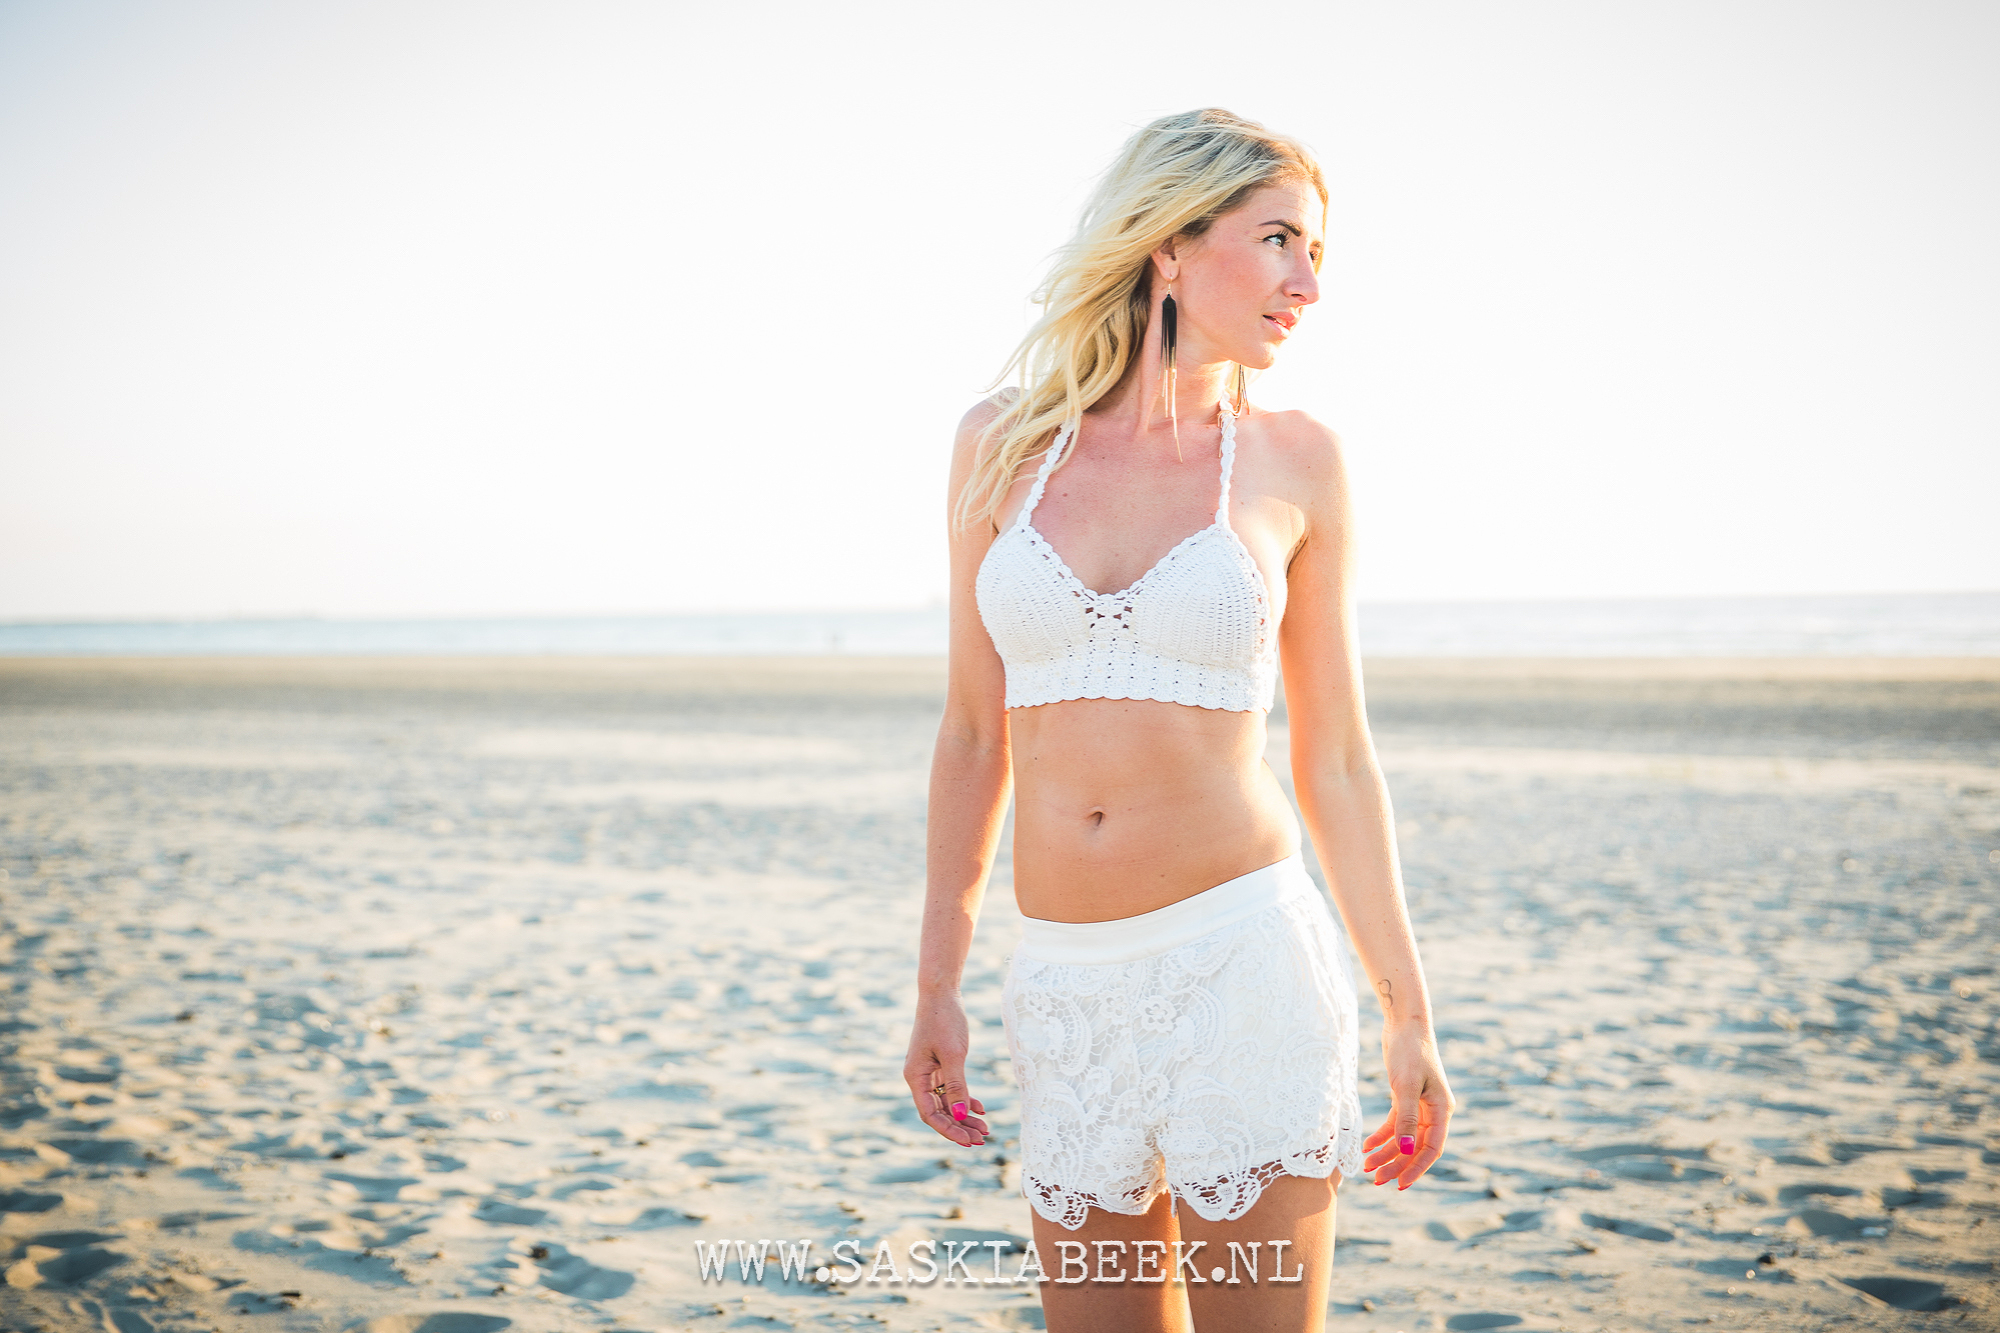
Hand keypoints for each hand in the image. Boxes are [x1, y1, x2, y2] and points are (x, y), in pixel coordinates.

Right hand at [903, 991, 989, 1147]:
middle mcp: (919, 1077)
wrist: (941, 992)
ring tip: (985, 1128)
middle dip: (959, 1126)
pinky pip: (951, 1088)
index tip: (969, 1140)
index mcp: (915, 1077)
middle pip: (938, 1111)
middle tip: (982, 1139)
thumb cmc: (944, 1020)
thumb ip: (957, 1086)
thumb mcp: (954, 1054)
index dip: (949, 1130)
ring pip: (947, 1101)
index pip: (930, 1114)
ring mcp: (929, 1071)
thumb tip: (960, 1115)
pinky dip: (965, 1098)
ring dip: (964, 1115)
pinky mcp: (939, 1063)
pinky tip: (981, 1108)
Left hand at [1360, 1022, 1452, 1188]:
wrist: (1404, 1024)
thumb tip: (1406, 1149)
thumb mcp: (1406, 1085)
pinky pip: (1395, 1124)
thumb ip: (1406, 1118)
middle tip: (1377, 1180)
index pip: (1432, 1149)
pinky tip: (1367, 1146)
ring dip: (1387, 1153)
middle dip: (1398, 1165)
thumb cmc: (1409, 1051)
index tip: (1399, 1184)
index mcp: (1442, 1110)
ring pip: (1404, 1138)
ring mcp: (1420, 1105)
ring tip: (1368, 1167)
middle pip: (1417, 1147)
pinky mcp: (1405, 1096)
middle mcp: (1434, 1111)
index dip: (1416, 1168)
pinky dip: (1382, 1136)